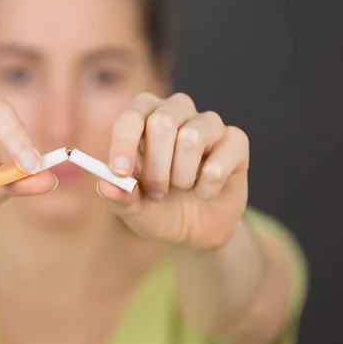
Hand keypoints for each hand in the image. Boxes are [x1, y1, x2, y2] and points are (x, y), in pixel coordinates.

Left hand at [98, 92, 248, 249]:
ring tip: (183, 189)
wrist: (196, 231)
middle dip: (156, 167)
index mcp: (143, 119)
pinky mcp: (236, 140)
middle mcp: (176, 112)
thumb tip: (106, 186)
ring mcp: (208, 124)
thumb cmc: (158, 210)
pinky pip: (222, 155)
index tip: (120, 172)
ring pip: (191, 138)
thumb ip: (119, 198)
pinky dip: (209, 185)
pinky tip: (207, 191)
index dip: (124, 142)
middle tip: (157, 192)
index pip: (132, 114)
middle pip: (162, 122)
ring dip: (182, 176)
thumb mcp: (133, 211)